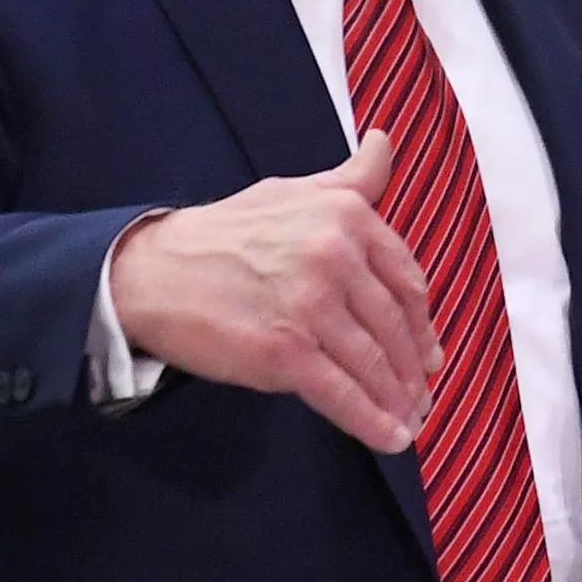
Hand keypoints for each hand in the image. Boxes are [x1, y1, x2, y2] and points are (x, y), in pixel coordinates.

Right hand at [108, 130, 440, 452]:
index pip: (405, 278)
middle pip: (395, 324)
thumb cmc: (225, 232)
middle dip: (414, 366)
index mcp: (345, 215)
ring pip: (374, 362)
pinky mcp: (285, 353)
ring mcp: (311, 306)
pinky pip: (342, 394)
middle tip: (422, 392)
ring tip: (410, 419)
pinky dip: (372, 421)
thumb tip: (385, 143)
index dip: (422, 321)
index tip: (429, 348)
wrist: (152, 272)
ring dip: (399, 399)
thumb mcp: (293, 190)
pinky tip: (391, 438)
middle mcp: (335, 256)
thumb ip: (349, 179)